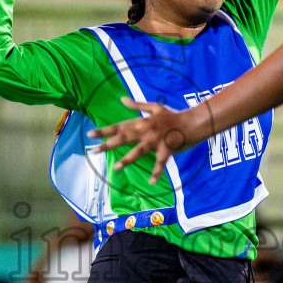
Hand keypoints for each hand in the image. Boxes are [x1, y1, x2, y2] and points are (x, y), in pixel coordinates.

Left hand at [90, 97, 212, 184]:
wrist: (192, 122)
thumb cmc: (173, 116)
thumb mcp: (155, 107)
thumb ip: (137, 105)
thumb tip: (122, 99)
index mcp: (142, 122)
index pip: (119, 127)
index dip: (104, 131)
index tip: (90, 135)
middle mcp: (146, 131)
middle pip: (124, 138)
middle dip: (108, 144)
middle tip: (93, 150)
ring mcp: (156, 141)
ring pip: (139, 150)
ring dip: (127, 159)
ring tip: (116, 168)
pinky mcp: (167, 149)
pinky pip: (161, 163)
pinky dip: (157, 172)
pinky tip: (151, 182)